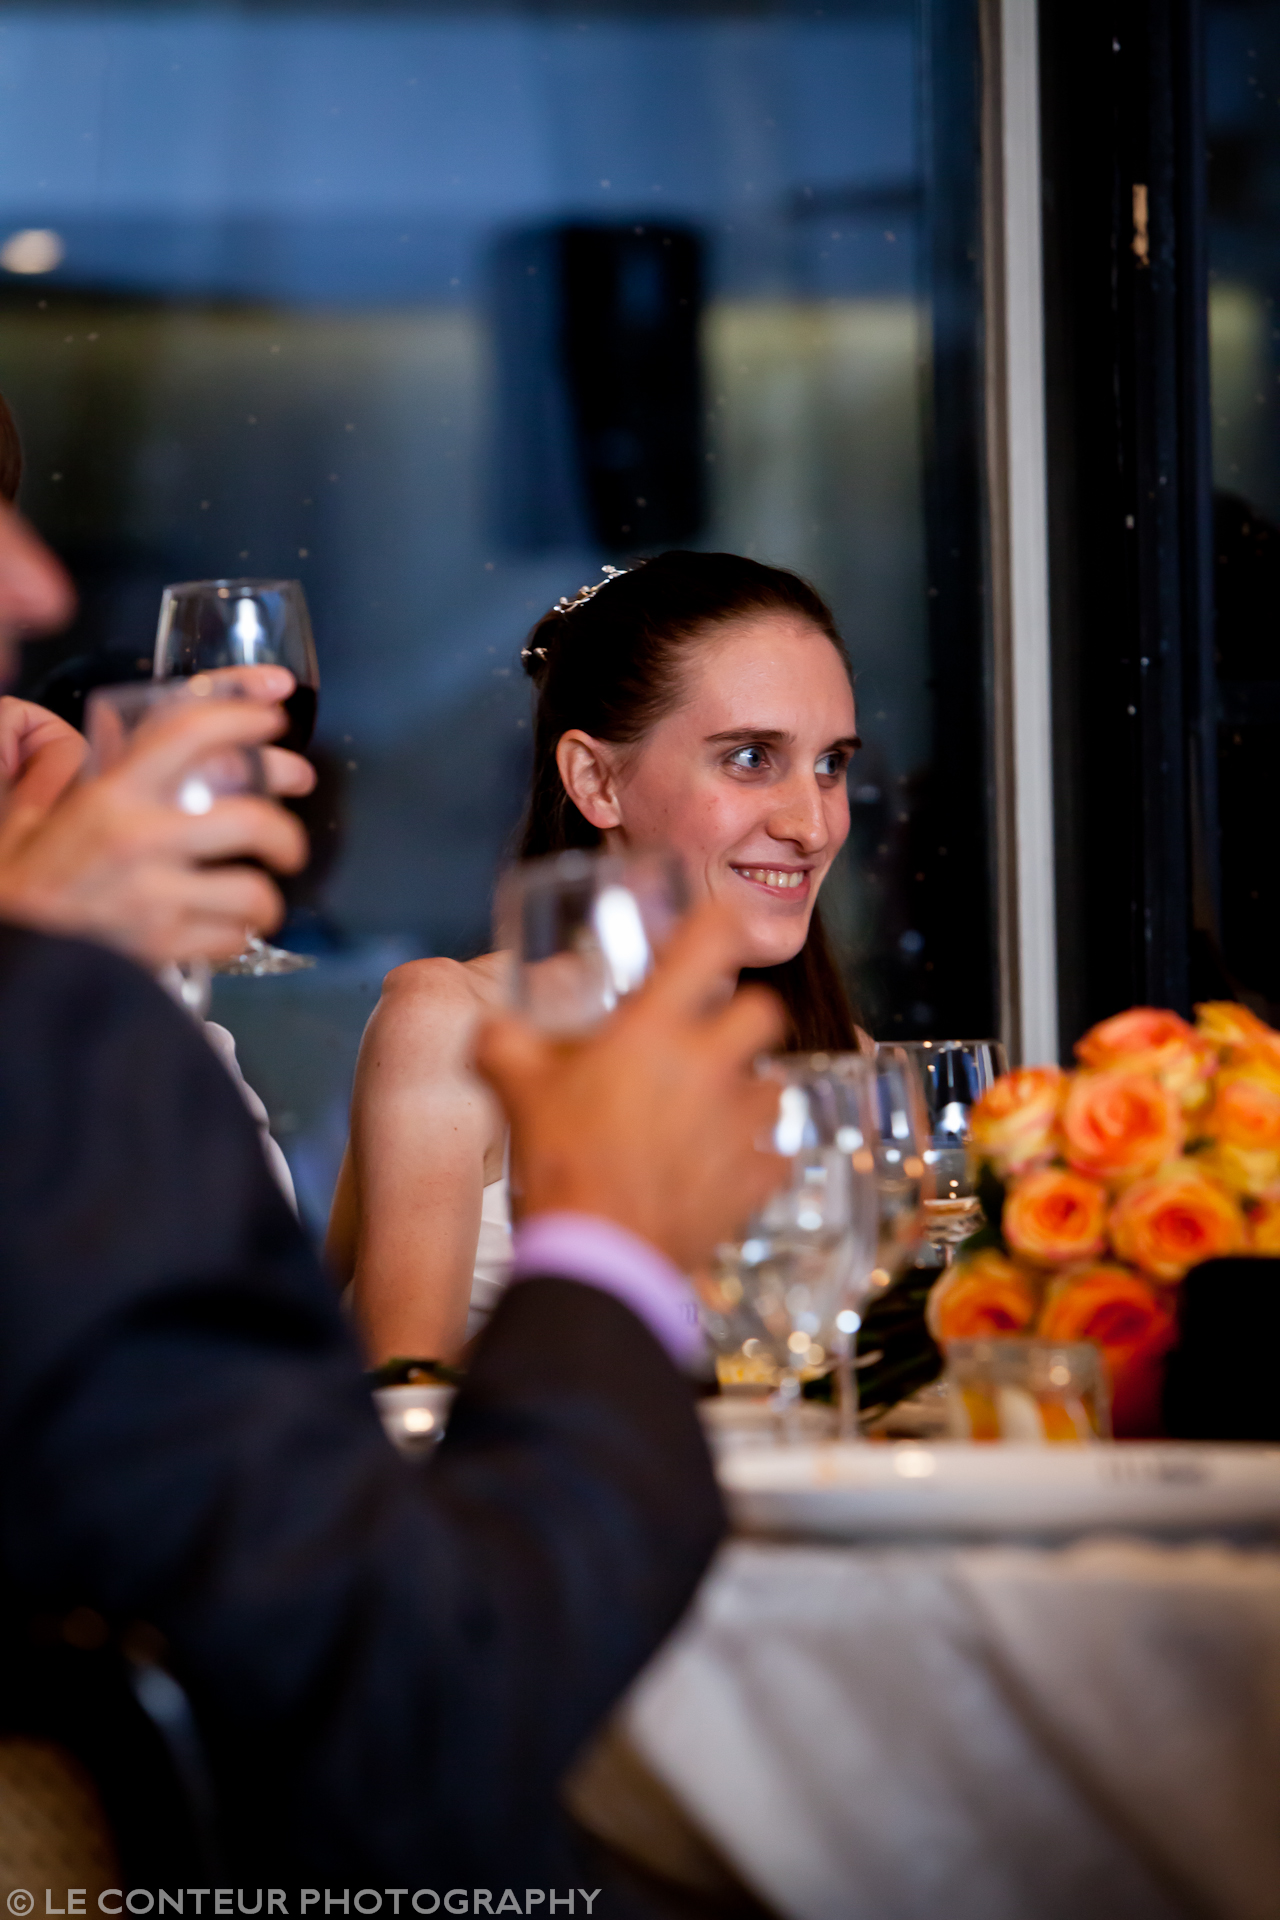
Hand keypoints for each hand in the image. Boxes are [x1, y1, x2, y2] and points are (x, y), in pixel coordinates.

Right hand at [0, 670, 310, 965]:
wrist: (6, 955)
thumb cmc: (21, 884)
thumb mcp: (34, 813)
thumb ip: (72, 775)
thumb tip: (103, 739)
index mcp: (110, 795)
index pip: (190, 731)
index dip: (244, 714)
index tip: (274, 713)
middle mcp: (139, 839)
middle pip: (251, 820)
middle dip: (287, 832)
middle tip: (289, 842)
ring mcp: (154, 897)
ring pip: (252, 890)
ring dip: (267, 898)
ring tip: (261, 901)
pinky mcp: (162, 947)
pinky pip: (231, 937)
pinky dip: (237, 934)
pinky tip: (225, 930)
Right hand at [475, 901, 787, 1273]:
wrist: (595, 1256)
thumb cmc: (556, 1163)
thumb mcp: (514, 1090)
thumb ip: (502, 1044)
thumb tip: (488, 1028)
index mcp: (654, 1030)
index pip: (710, 945)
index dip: (722, 922)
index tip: (723, 922)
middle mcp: (708, 1066)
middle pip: (766, 1013)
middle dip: (746, 1018)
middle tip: (715, 1035)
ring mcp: (738, 1124)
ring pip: (776, 1087)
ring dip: (752, 1089)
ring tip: (718, 1106)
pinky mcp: (753, 1178)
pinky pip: (776, 1156)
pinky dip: (758, 1159)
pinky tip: (727, 1167)